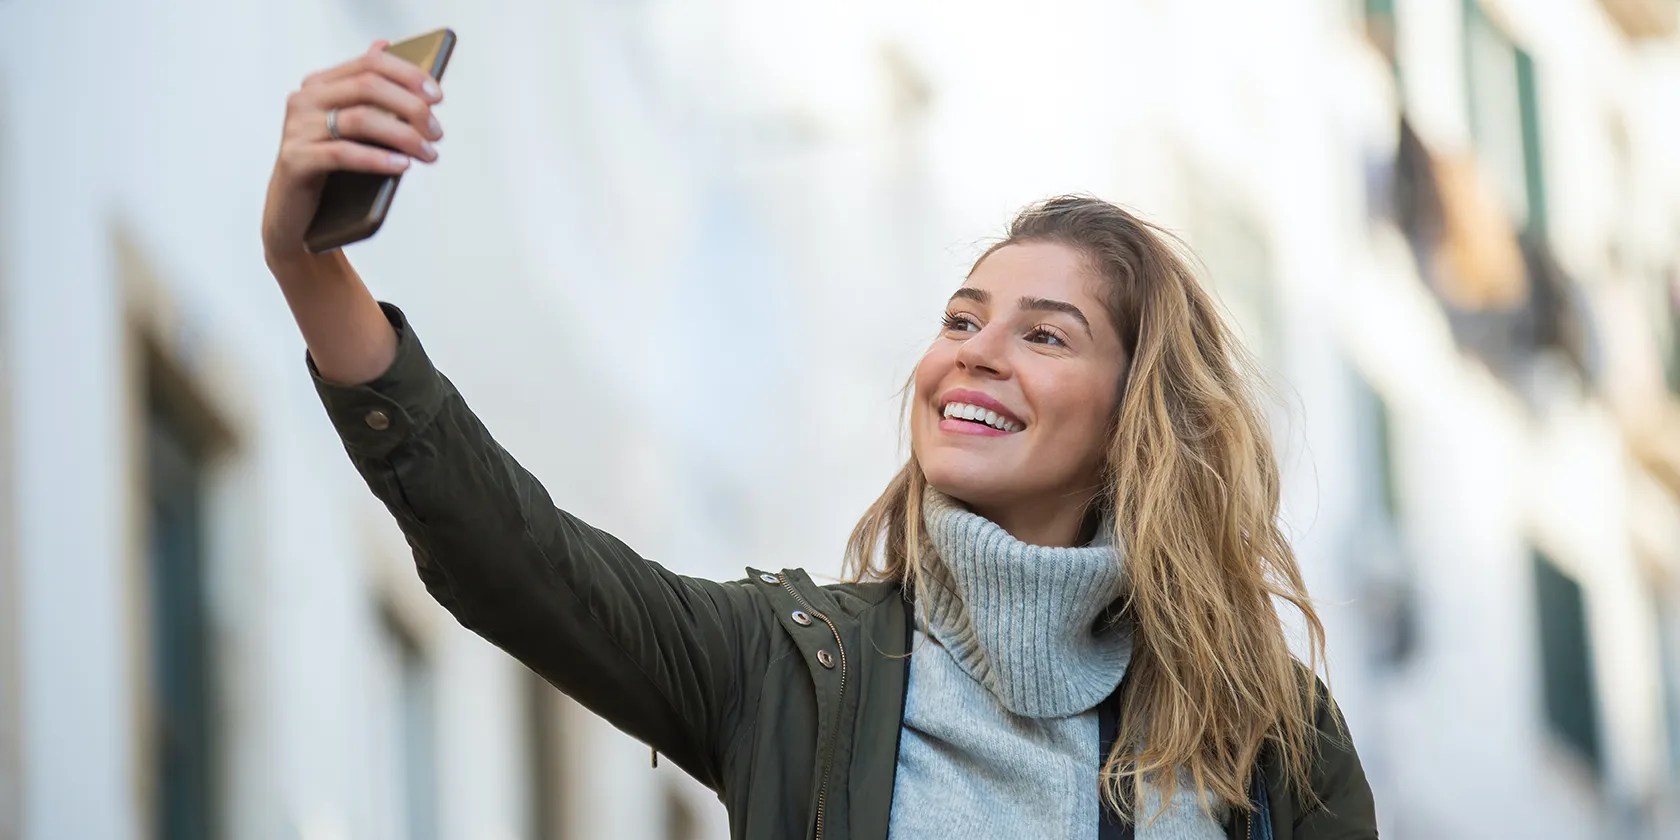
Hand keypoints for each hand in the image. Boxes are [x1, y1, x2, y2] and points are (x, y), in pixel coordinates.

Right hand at [261, 39, 444, 265]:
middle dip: (410, 107)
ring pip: (360, 119)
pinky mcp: (295, 159)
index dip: (408, 75)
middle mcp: (305, 99)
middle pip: (368, 86)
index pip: (370, 64)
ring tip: (428, 154)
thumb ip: (367, 91)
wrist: (295, 213)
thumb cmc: (331, 167)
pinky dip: (377, 159)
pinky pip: (343, 153)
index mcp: (321, 84)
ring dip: (403, 136)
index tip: (438, 96)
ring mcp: (297, 129)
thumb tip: (386, 45)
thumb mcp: (352, 127)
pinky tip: (403, 166)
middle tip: (437, 132)